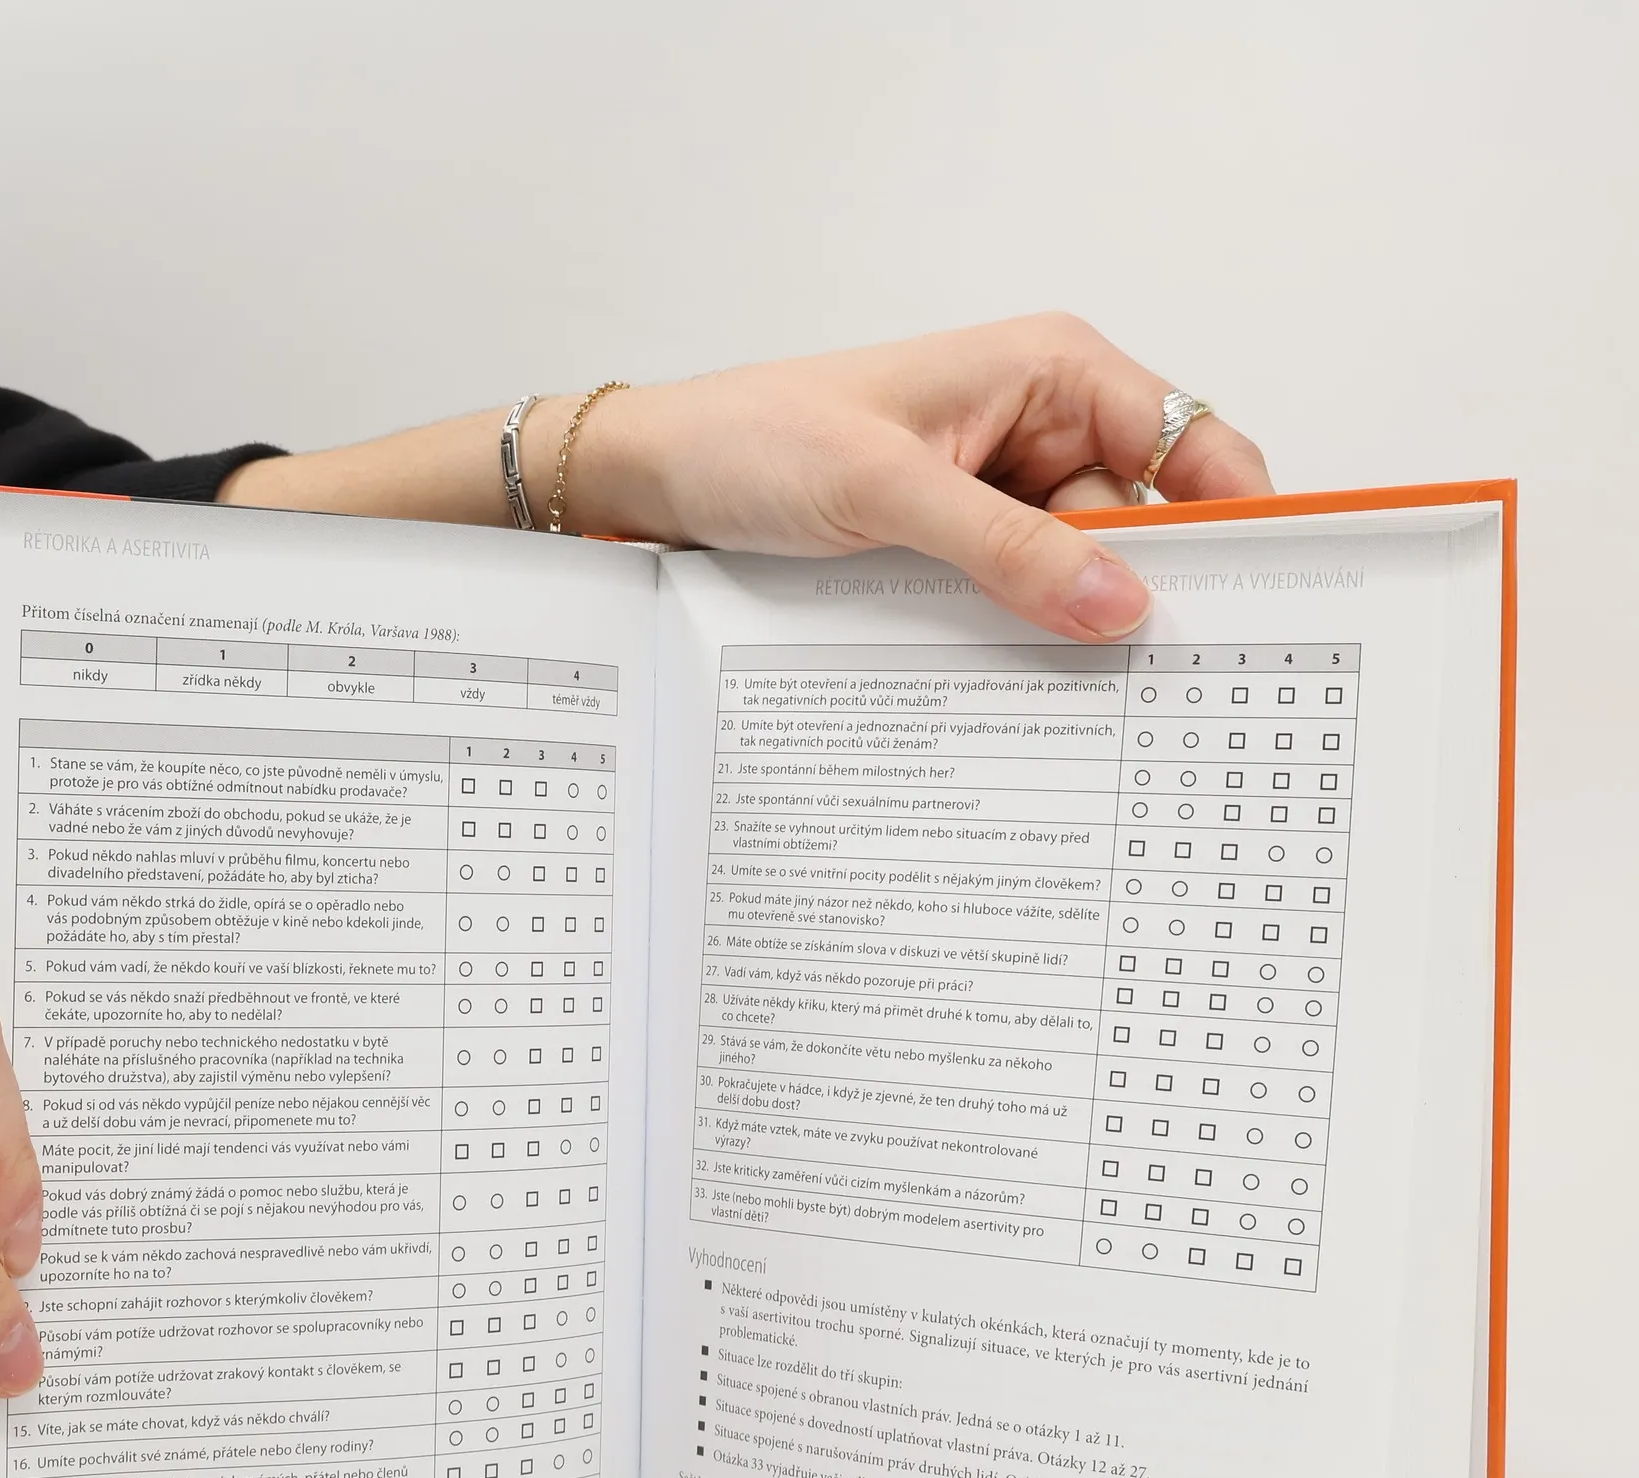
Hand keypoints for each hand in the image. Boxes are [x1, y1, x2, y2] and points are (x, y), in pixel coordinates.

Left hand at [582, 311, 1272, 640]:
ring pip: (1076, 571)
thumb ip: (1004, 546)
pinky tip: (1005, 665)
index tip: (1253, 598)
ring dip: (1063, 618)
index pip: (1187, 441)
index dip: (1232, 514)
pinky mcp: (958, 543)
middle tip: (1147, 671)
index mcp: (1048, 370)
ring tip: (1051, 671)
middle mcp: (1037, 424)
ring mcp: (998, 491)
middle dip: (1136, 589)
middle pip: (1140, 523)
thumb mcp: (885, 490)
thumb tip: (1117, 601)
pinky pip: (1018, 595)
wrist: (661, 479)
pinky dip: (1018, 630)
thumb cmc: (757, 439)